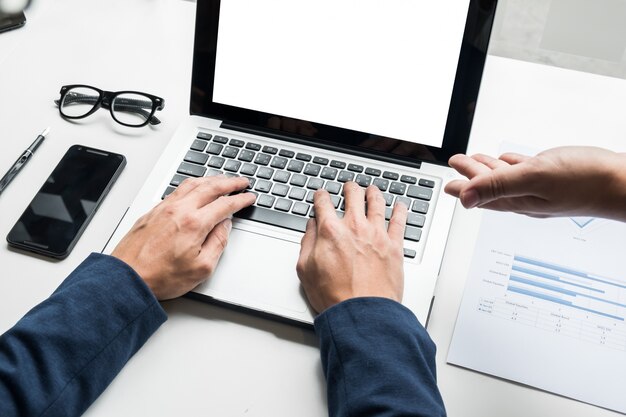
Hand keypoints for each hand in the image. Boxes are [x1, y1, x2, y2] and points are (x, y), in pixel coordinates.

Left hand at [112, 176, 254, 299]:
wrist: (126, 277)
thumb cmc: (159, 276)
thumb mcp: (201, 268)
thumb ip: (218, 243)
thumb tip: (225, 227)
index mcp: (195, 223)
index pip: (225, 204)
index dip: (241, 199)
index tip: (249, 197)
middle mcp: (180, 210)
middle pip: (211, 187)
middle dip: (230, 183)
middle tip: (241, 182)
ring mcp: (165, 208)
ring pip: (193, 184)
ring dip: (212, 179)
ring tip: (222, 179)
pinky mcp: (154, 211)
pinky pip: (178, 189)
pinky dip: (193, 183)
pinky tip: (195, 187)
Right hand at [296, 182, 408, 312]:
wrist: (362, 312)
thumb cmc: (335, 296)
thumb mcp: (305, 270)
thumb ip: (306, 244)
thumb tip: (310, 228)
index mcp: (330, 231)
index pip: (323, 203)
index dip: (321, 196)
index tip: (321, 195)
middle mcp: (355, 227)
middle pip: (353, 195)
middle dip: (349, 188)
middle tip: (349, 187)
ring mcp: (377, 235)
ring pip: (377, 202)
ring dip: (373, 192)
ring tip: (372, 189)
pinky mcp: (394, 246)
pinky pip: (400, 221)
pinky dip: (400, 210)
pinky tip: (400, 206)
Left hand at [445, 146, 625, 220]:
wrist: (623, 181)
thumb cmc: (586, 181)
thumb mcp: (534, 178)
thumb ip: (498, 185)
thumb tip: (465, 197)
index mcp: (518, 199)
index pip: (482, 195)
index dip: (464, 188)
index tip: (447, 183)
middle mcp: (527, 196)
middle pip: (491, 186)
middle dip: (472, 176)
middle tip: (456, 164)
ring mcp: (541, 188)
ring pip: (507, 179)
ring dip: (489, 171)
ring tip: (474, 162)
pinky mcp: (555, 177)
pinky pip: (526, 172)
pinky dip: (512, 166)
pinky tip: (509, 161)